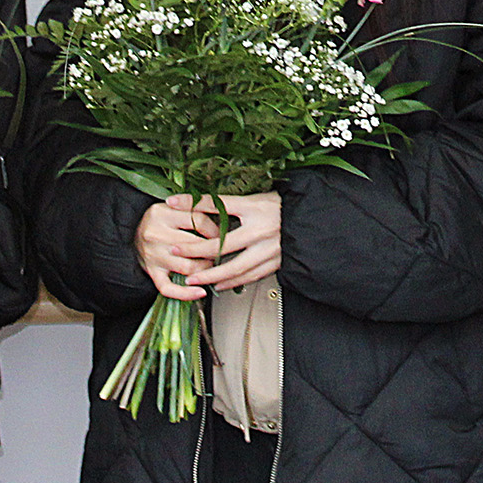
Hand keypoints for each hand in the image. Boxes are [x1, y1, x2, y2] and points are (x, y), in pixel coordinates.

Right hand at [135, 197, 217, 299]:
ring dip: (205, 269)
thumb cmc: (158, 220)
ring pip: (187, 267)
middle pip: (195, 246)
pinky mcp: (151, 272)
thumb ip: (194, 210)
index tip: (221, 235)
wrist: (131, 231)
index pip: (199, 221)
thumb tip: (223, 224)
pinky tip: (200, 292)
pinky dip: (186, 294)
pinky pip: (168, 288)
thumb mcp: (172, 206)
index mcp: (162, 213)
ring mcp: (153, 255)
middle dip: (213, 251)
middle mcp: (155, 234)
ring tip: (209, 265)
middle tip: (219, 252)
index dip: (216, 230)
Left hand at [136, 193, 281, 297]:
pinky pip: (250, 276)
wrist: (310, 220)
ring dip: (211, 274)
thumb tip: (197, 201)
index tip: (173, 203)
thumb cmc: (282, 207)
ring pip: (235, 267)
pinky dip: (232, 282)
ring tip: (193, 277)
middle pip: (221, 244)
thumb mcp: (255, 198)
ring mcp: (270, 249)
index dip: (193, 203)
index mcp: (255, 208)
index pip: (218, 204)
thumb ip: (228, 203)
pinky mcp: (276, 262)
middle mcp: (261, 230)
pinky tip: (219, 284)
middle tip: (176, 251)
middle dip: (195, 250)